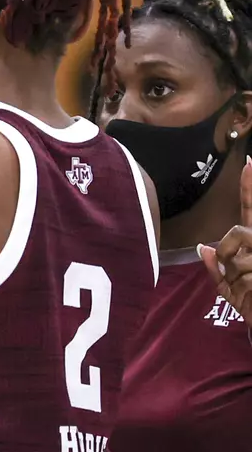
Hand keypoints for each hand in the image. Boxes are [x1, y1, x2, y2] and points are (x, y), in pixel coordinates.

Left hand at [201, 159, 251, 317]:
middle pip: (237, 232)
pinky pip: (242, 271)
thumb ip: (217, 269)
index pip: (250, 212)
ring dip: (236, 276)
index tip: (249, 162)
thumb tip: (204, 248)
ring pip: (238, 254)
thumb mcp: (229, 290)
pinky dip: (240, 287)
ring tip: (249, 289)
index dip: (249, 188)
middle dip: (228, 252)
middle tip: (236, 274)